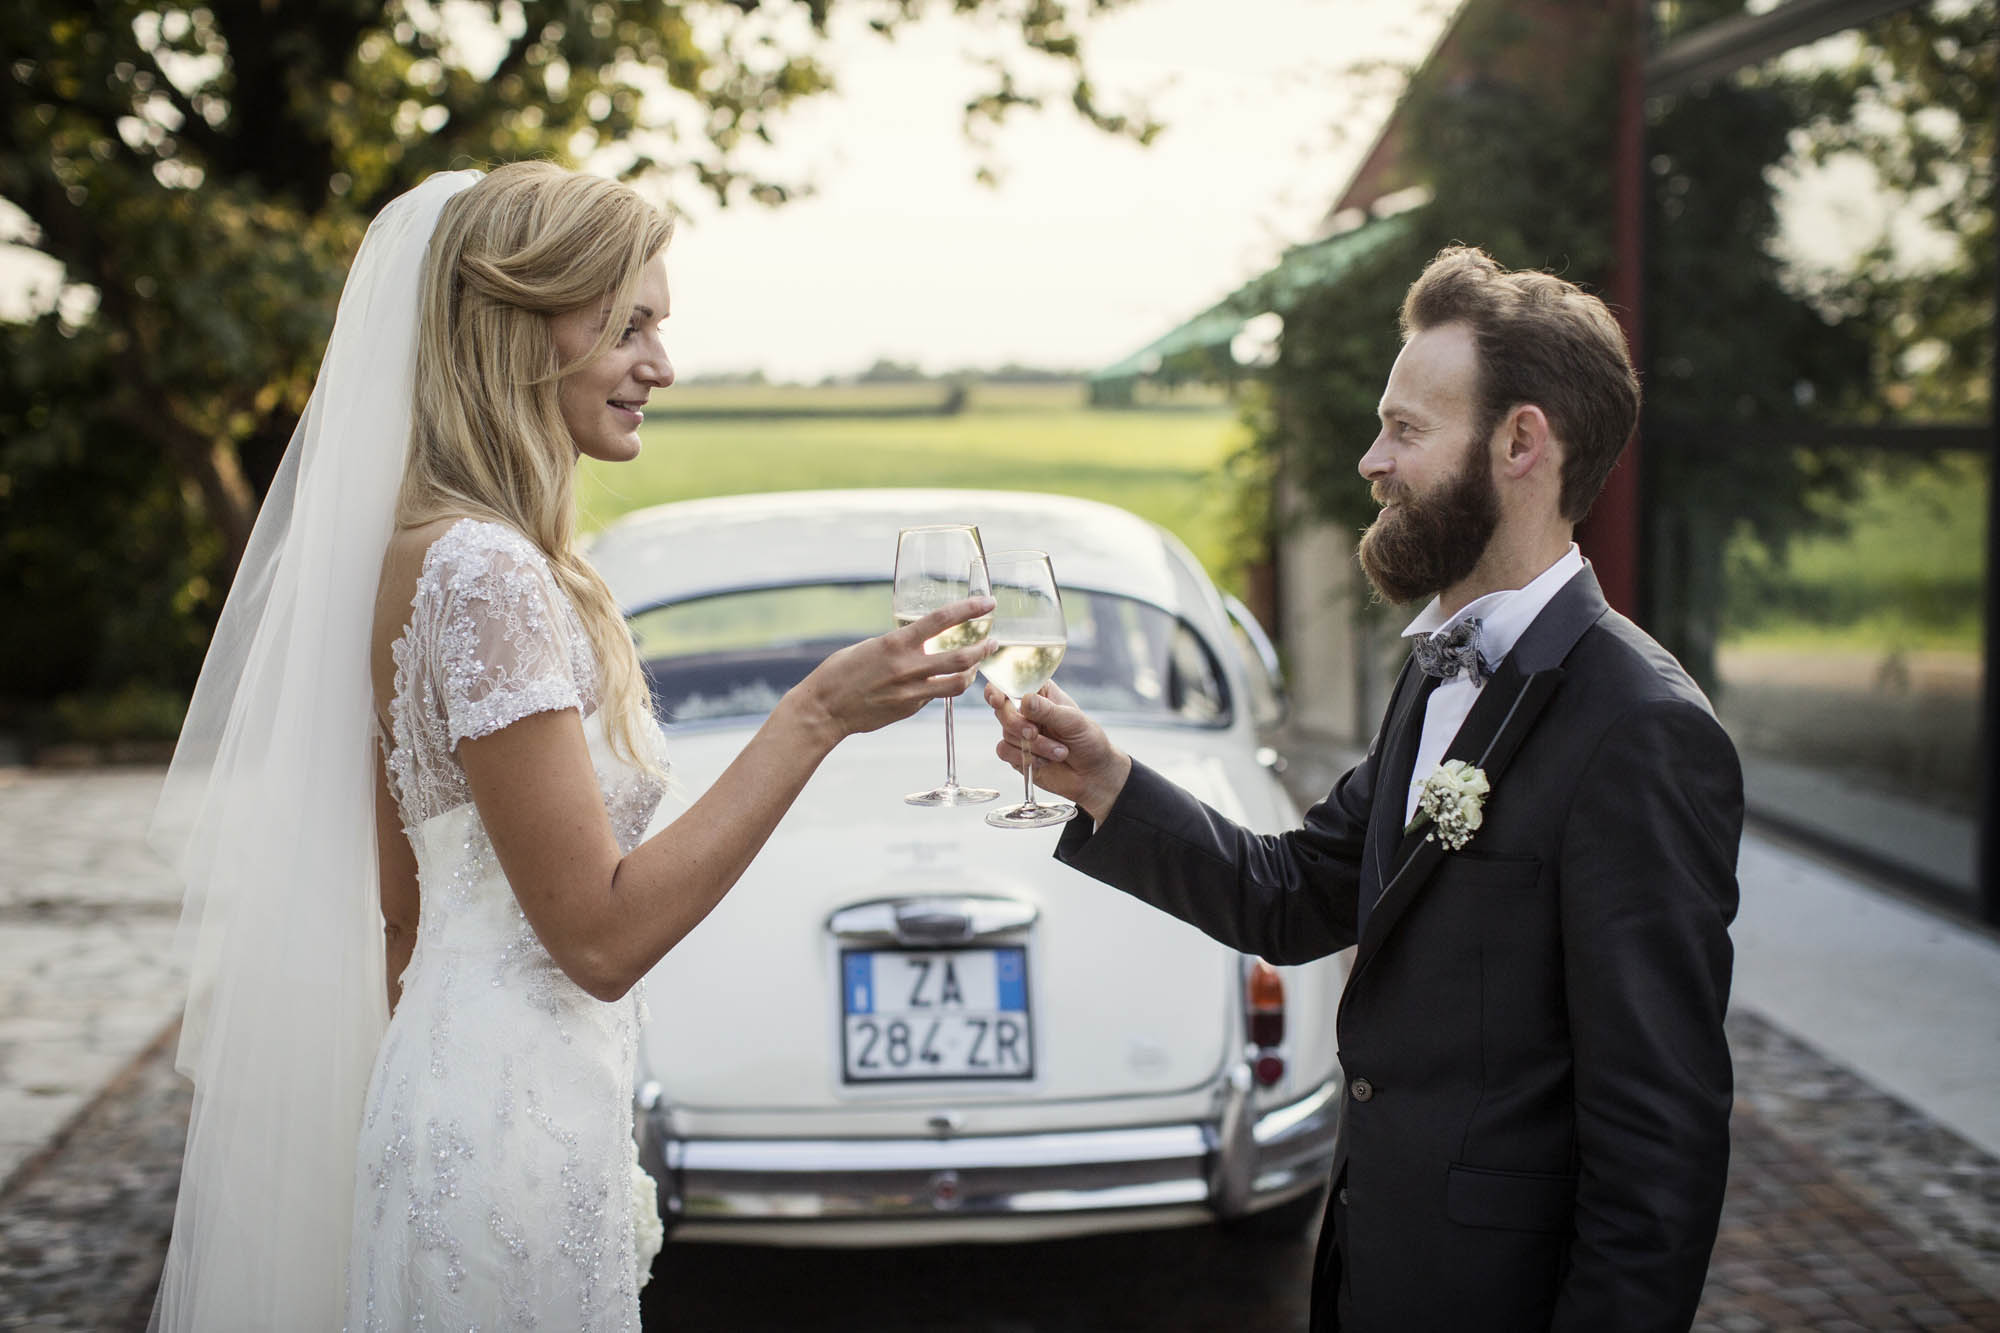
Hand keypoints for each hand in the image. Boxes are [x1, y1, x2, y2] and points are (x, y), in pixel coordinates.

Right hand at [794, 596, 995, 741]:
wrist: (824, 709)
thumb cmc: (841, 672)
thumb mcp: (871, 647)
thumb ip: (900, 645)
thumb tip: (922, 644)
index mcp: (896, 643)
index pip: (942, 620)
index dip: (969, 609)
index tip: (987, 603)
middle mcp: (908, 667)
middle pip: (961, 658)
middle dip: (983, 648)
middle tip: (993, 642)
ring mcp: (911, 692)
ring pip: (957, 684)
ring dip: (972, 672)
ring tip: (977, 665)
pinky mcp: (910, 709)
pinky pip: (935, 696)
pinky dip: (942, 687)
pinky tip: (939, 683)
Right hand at [986, 679, 1130, 822]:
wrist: (1092, 774)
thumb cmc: (1088, 740)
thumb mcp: (1073, 721)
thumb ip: (1047, 711)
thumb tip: (1024, 700)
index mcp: (1040, 693)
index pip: (1011, 683)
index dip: (998, 690)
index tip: (999, 700)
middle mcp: (1026, 710)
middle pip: (1002, 709)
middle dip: (1018, 724)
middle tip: (1034, 733)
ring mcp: (1019, 732)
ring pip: (1007, 733)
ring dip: (1034, 746)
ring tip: (1060, 752)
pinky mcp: (1016, 753)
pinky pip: (1004, 751)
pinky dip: (1024, 758)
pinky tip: (1044, 761)